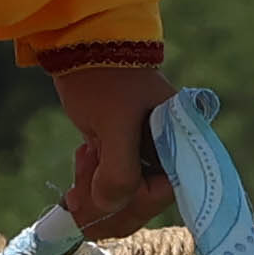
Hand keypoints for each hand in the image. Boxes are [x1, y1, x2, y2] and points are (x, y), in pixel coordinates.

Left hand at [53, 55, 179, 234]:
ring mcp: (143, 151)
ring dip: (95, 193)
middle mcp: (167, 150)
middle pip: (142, 201)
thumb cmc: (104, 79)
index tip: (101, 203)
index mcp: (179, 143)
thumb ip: (119, 172)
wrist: (81, 45)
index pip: (164, 192)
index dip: (134, 204)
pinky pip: (110, 182)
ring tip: (80, 164)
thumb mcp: (114, 125)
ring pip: (123, 196)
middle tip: (74, 204)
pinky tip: (83, 157)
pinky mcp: (121, 150)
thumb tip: (108, 208)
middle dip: (107, 205)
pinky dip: (91, 181)